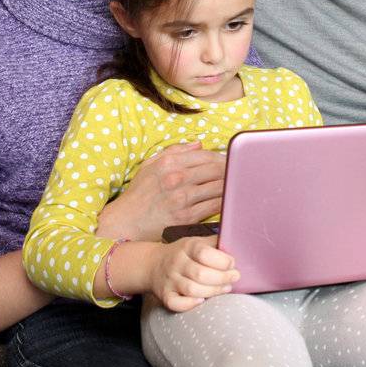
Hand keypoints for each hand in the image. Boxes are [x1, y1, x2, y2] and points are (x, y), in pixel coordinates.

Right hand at [96, 141, 225, 240]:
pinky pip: (214, 206)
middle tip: (239, 172)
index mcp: (169, 162)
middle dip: (230, 170)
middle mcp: (176, 178)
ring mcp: (182, 198)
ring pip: (218, 187)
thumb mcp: (150, 165)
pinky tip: (229, 200)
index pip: (205, 155)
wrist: (126, 221)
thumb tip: (199, 144)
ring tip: (238, 184)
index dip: (221, 156)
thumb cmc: (139, 193)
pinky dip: (225, 202)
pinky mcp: (186, 217)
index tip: (229, 160)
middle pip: (215, 169)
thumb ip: (175, 151)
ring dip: (230, 185)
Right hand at [151, 236, 237, 311]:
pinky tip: (202, 301)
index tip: (232, 264)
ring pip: (192, 290)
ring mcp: (170, 280)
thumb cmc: (184, 254)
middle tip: (234, 278)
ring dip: (213, 292)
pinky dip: (190, 304)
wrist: (153, 264)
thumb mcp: (197, 242)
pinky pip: (176, 303)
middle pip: (201, 274)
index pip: (204, 253)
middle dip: (222, 278)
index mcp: (187, 247)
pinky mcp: (165, 295)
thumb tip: (238, 245)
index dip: (222, 261)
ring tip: (225, 288)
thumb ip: (216, 243)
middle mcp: (177, 263)